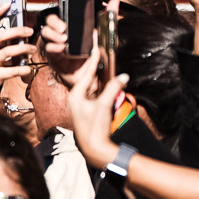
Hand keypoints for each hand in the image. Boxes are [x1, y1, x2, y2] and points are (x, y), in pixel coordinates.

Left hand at [65, 52, 129, 169]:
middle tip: (100, 55)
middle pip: (87, 79)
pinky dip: (101, 88)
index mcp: (75, 96)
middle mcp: (75, 100)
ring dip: (99, 78)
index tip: (97, 50)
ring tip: (104, 66)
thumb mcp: (104, 105)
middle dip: (95, 68)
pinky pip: (94, 95)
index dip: (93, 61)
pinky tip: (106, 84)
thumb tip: (123, 77)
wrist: (94, 148)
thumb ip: (113, 89)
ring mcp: (80, 106)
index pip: (85, 74)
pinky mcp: (87, 112)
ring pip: (91, 87)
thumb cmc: (94, 127)